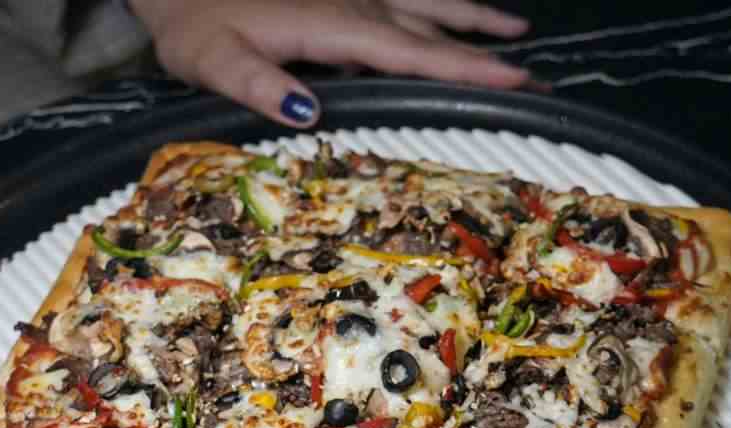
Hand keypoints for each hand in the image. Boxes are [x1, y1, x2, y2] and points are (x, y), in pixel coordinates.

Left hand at [130, 0, 530, 126]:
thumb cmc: (194, 22)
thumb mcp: (212, 60)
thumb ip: (257, 85)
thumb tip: (308, 114)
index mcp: (332, 25)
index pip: (412, 53)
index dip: (464, 70)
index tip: (514, 82)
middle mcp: (353, 3)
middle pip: (434, 29)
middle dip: (487, 53)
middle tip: (536, 78)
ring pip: (426, 3)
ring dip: (472, 18)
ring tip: (517, 30)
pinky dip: (439, 3)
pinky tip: (454, 10)